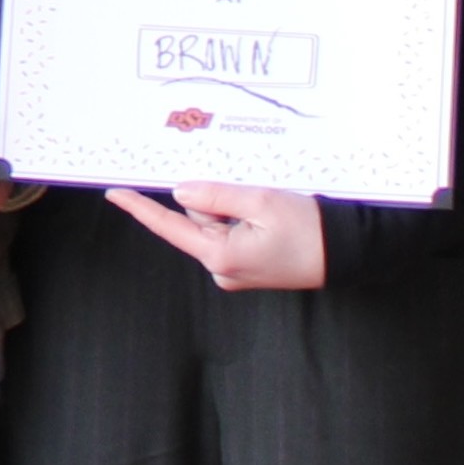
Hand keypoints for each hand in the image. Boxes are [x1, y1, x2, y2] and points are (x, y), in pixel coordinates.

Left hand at [107, 182, 325, 291]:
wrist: (348, 254)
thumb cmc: (311, 230)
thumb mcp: (261, 202)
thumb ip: (215, 196)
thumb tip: (181, 194)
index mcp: (219, 255)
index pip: (169, 227)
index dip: (140, 208)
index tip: (115, 194)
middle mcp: (221, 268)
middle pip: (197, 221)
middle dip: (217, 202)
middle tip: (254, 198)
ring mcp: (233, 270)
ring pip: (215, 226)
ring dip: (234, 210)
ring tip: (271, 213)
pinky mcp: (246, 267)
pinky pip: (231, 234)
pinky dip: (243, 221)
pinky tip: (270, 221)